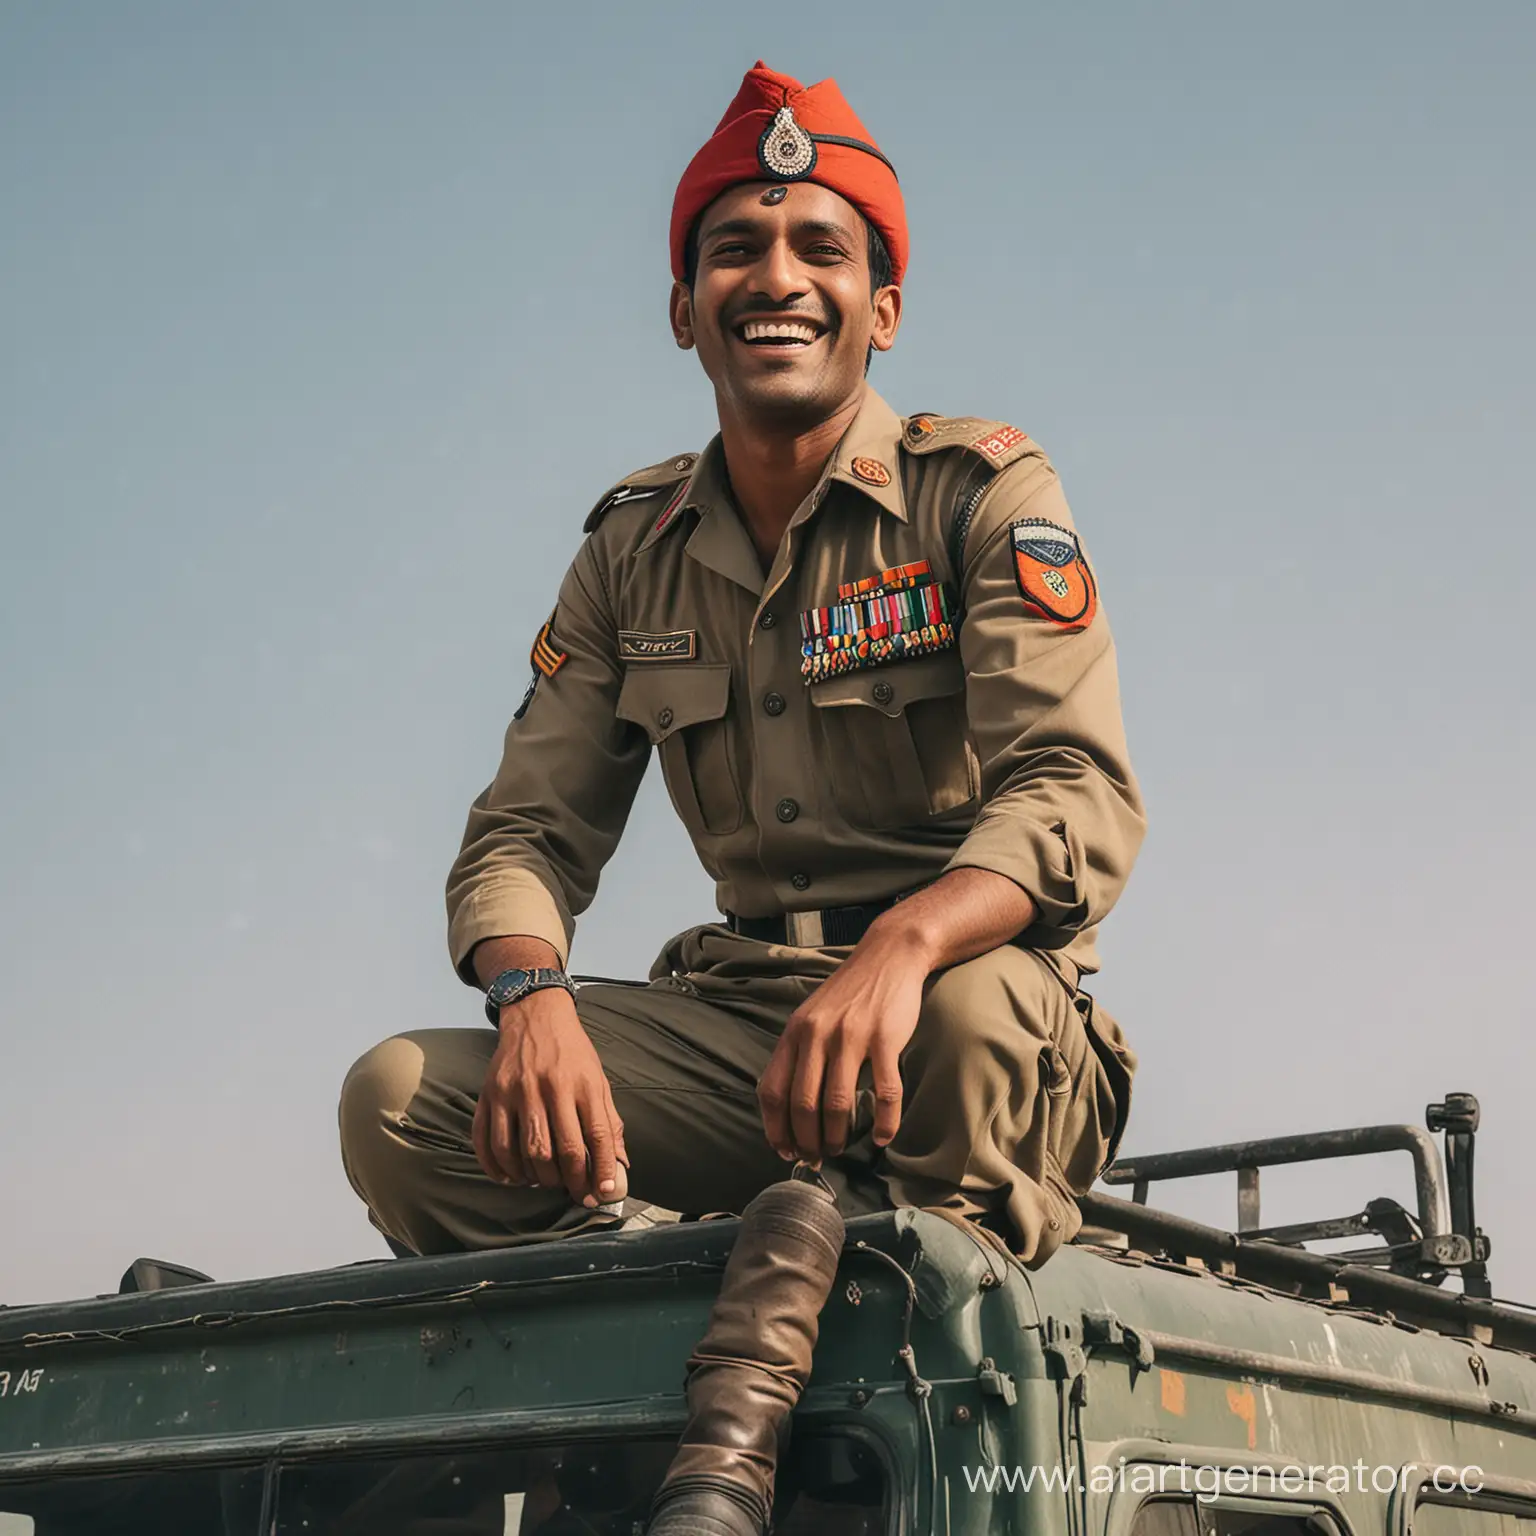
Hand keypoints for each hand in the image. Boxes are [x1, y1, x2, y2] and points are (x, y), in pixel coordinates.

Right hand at [471, 987, 628, 1207]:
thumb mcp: (598, 1079)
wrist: (535, 1015)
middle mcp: (548, 1087)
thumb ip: (608, 1122)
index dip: (601, 1170)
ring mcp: (514, 1092)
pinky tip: (513, 1176)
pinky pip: (488, 1142)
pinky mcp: (489, 1095)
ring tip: (545, 1181)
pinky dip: (499, 1169)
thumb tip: (619, 1166)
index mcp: (581, 1083)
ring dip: (535, 1178)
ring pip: (523, 1152)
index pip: (595, 1136)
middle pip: (557, 1151)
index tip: (603, 1192)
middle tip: (574, 1190)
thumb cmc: (572, 1052)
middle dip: (569, 1181)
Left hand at [756, 929, 929, 1164]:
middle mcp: (817, 1035)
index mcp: (795, 1032)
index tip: (785, 1151)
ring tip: (841, 1148)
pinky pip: (885, 1092)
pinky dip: (884, 1122)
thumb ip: (799, 1054)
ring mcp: (851, 1037)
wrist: (888, 956)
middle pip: (803, 1104)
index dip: (776, 1129)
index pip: (772, 1091)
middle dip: (807, 1141)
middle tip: (817, 1157)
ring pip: (838, 1104)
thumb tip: (790, 1108)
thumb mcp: (811, 1017)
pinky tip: (882, 1136)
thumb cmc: (848, 994)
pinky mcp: (885, 1039)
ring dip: (838, 1136)